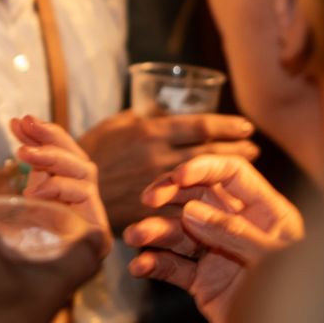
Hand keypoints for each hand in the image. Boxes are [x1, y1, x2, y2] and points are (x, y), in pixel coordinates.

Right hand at [77, 110, 256, 229]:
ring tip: (247, 171)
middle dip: (238, 150)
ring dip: (230, 177)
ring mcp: (159, 185)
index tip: (246, 125)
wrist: (69, 189)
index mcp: (151, 131)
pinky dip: (209, 203)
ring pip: (206, 181)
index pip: (201, 126)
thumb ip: (143, 118)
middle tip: (254, 148)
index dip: (228, 125)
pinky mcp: (154, 209)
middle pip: (211, 153)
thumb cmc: (91, 152)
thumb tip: (165, 113)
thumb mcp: (115, 124)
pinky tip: (224, 200)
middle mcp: (160, 157)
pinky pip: (188, 206)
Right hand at [121, 155, 303, 322]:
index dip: (203, 168)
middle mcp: (238, 227)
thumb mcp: (272, 261)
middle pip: (197, 196)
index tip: (177, 177)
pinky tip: (140, 267)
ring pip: (179, 231)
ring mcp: (218, 254)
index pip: (231, 174)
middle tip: (146, 199)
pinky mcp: (202, 281)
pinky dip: (154, 264)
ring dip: (154, 231)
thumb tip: (192, 210)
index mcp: (266, 213)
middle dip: (169, 194)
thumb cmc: (298, 302)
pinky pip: (173, 266)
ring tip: (134, 238)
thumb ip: (234, 233)